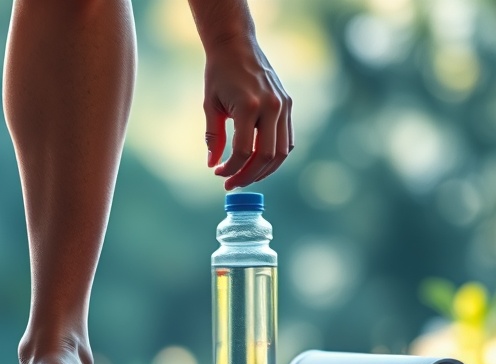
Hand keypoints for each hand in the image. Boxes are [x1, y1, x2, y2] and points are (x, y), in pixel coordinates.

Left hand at [203, 39, 291, 189]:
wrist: (236, 45)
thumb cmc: (218, 74)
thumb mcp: (210, 105)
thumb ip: (213, 138)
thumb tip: (213, 164)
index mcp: (249, 106)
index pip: (244, 151)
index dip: (231, 169)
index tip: (218, 174)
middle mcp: (271, 107)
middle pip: (266, 156)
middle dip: (248, 176)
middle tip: (232, 184)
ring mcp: (283, 105)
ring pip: (281, 151)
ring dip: (264, 170)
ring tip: (246, 177)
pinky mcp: (287, 104)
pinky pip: (287, 138)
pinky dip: (275, 155)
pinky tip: (258, 162)